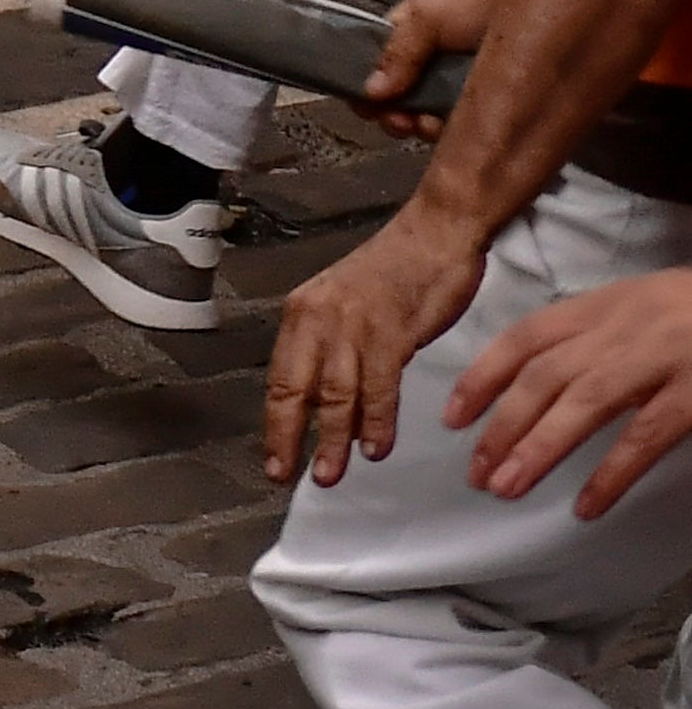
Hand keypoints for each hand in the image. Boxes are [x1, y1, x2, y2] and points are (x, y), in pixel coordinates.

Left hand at [268, 212, 490, 487]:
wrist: (436, 234)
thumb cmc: (397, 272)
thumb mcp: (348, 308)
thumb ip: (333, 349)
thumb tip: (325, 400)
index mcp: (303, 312)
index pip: (280, 377)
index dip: (275, 421)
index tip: (273, 458)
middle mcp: (318, 317)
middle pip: (295, 388)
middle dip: (289, 437)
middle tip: (286, 475)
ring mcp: (353, 323)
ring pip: (334, 392)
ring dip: (333, 439)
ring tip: (330, 473)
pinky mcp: (390, 329)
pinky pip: (378, 383)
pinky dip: (376, 419)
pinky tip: (375, 446)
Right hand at [358, 0, 501, 141]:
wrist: (544, 9)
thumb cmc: (476, 4)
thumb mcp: (427, 13)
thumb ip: (398, 49)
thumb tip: (370, 92)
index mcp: (405, 42)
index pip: (371, 72)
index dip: (366, 92)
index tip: (372, 107)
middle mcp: (426, 69)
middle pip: (393, 103)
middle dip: (395, 117)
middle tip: (405, 121)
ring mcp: (453, 92)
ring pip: (422, 120)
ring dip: (420, 127)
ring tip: (431, 123)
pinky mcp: (482, 109)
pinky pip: (456, 129)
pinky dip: (449, 135)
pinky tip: (452, 130)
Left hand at [456, 267, 691, 510]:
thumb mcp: (638, 308)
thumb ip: (592, 337)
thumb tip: (535, 386)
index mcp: (602, 304)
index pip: (524, 338)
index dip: (483, 376)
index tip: (453, 418)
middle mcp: (621, 329)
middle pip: (544, 377)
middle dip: (502, 425)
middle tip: (474, 472)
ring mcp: (659, 361)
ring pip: (583, 405)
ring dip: (538, 448)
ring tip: (506, 487)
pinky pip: (644, 438)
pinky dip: (611, 473)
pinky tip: (585, 506)